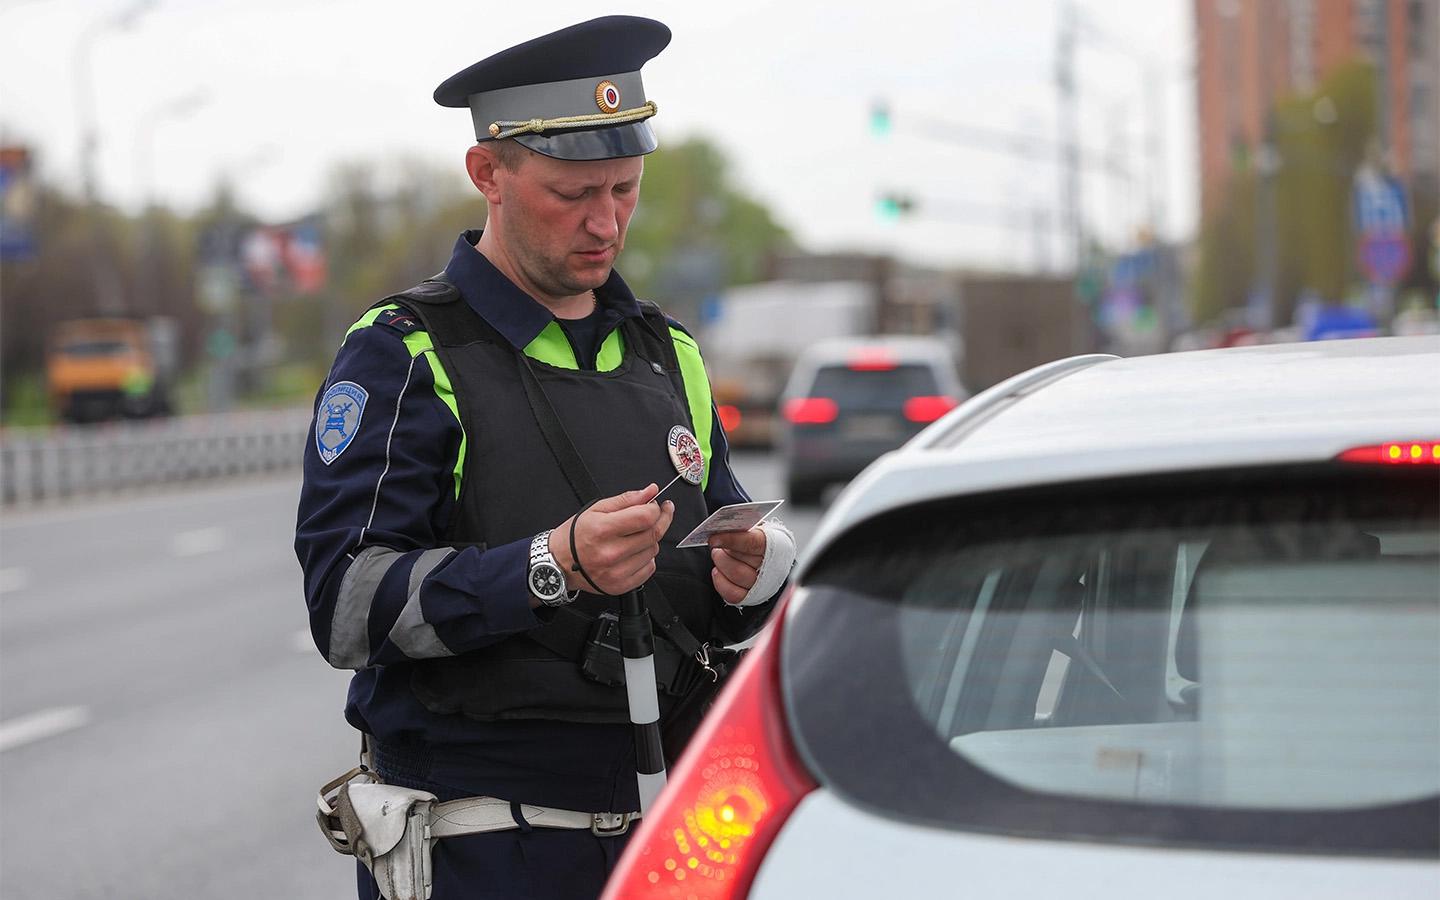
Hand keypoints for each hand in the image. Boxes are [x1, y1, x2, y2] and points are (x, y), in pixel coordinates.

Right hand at [551, 484, 674, 595]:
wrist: (558, 562)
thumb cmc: (574, 535)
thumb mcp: (596, 509)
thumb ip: (626, 499)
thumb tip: (651, 491)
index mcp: (602, 530)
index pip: (645, 518)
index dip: (656, 509)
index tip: (657, 506)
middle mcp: (609, 553)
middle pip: (653, 535)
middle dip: (659, 521)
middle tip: (657, 515)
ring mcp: (615, 572)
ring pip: (653, 551)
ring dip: (650, 541)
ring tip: (635, 537)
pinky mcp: (619, 586)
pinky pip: (649, 569)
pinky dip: (646, 558)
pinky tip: (633, 553)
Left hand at [709, 526, 766, 604]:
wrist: (767, 557)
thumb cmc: (758, 541)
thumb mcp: (754, 528)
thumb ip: (742, 528)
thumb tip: (724, 526)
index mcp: (775, 545)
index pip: (753, 543)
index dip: (732, 540)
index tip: (714, 537)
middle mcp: (771, 567)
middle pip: (743, 560)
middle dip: (723, 551)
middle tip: (715, 543)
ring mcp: (762, 585)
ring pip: (737, 575)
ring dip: (721, 563)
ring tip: (717, 554)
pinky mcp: (751, 597)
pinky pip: (733, 593)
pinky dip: (721, 582)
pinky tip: (718, 571)